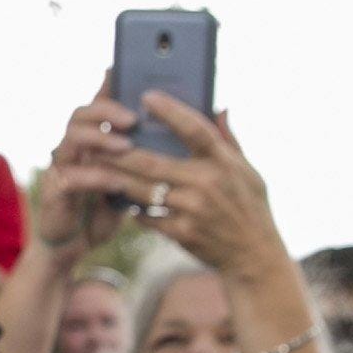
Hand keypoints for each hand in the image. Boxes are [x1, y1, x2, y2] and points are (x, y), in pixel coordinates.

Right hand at [29, 86, 132, 254]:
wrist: (73, 244)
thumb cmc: (103, 208)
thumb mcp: (127, 179)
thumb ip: (144, 155)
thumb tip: (181, 132)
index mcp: (90, 140)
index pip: (97, 103)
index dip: (107, 86)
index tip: (125, 72)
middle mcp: (72, 147)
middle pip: (80, 114)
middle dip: (106, 110)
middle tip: (133, 118)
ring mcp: (60, 167)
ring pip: (71, 139)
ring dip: (100, 138)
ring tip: (126, 145)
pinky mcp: (54, 191)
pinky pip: (70, 177)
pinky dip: (95, 177)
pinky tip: (116, 181)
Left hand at [98, 96, 287, 285]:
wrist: (254, 256)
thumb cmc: (251, 207)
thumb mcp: (249, 171)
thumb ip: (230, 140)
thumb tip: (220, 106)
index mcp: (224, 162)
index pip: (195, 129)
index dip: (171, 111)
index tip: (147, 96)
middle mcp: (208, 183)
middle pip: (154, 162)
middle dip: (122, 151)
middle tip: (99, 138)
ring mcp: (193, 210)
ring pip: (144, 190)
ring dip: (118, 177)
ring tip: (98, 165)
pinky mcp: (183, 233)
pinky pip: (148, 217)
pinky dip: (131, 207)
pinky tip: (116, 196)